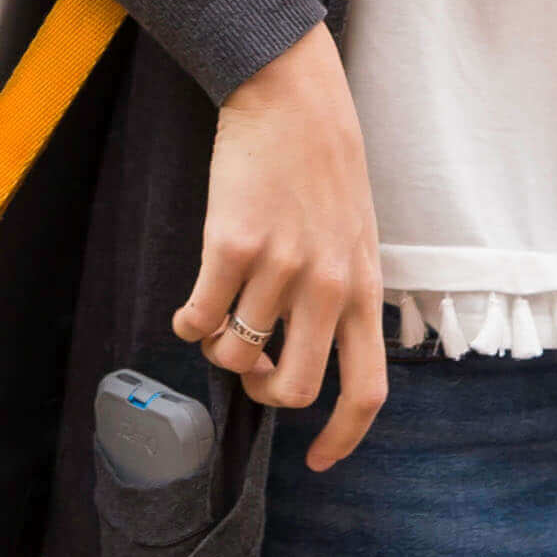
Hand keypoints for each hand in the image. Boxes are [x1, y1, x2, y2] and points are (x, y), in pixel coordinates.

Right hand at [173, 22, 387, 469]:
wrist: (291, 95)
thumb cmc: (324, 165)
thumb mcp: (357, 233)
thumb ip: (341, 293)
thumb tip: (304, 357)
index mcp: (363, 285)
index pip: (368, 389)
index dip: (343, 437)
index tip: (318, 461)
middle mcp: (326, 284)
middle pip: (291, 391)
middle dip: (263, 389)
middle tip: (252, 363)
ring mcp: (279, 266)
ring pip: (234, 355)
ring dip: (220, 346)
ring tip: (223, 308)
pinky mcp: (231, 246)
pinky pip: (197, 320)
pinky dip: (189, 321)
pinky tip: (195, 298)